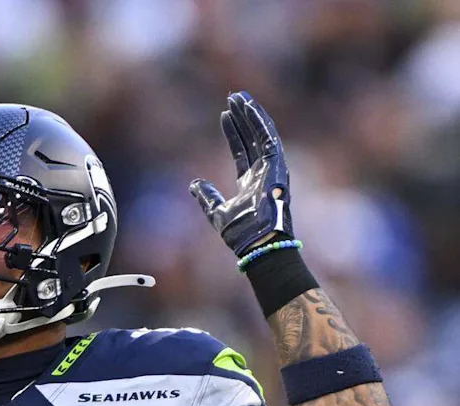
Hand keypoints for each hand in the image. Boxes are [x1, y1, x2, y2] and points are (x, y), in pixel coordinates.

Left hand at [189, 91, 292, 255]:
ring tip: (238, 96)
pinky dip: (260, 122)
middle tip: (232, 97)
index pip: (242, 150)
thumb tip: (193, 184)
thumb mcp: (216, 212)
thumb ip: (207, 196)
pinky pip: (269, 138)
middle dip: (242, 117)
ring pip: (262, 133)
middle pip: (252, 138)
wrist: (256, 243)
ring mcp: (272, 168)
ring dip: (251, 114)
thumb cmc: (240, 233)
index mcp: (251, 182)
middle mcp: (263, 172)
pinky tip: (250, 107)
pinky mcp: (278, 166)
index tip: (224, 115)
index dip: (233, 133)